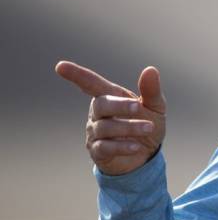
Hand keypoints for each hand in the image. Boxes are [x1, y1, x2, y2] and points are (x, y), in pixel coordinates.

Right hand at [55, 61, 166, 175]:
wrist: (148, 153)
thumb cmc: (148, 123)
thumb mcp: (155, 106)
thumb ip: (151, 90)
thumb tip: (150, 69)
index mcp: (111, 96)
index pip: (91, 83)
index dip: (76, 75)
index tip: (60, 66)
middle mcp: (98, 113)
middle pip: (100, 105)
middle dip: (119, 105)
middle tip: (138, 107)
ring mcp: (95, 132)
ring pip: (105, 127)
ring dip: (128, 127)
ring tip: (148, 128)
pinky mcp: (97, 151)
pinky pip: (105, 147)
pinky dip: (121, 146)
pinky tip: (136, 146)